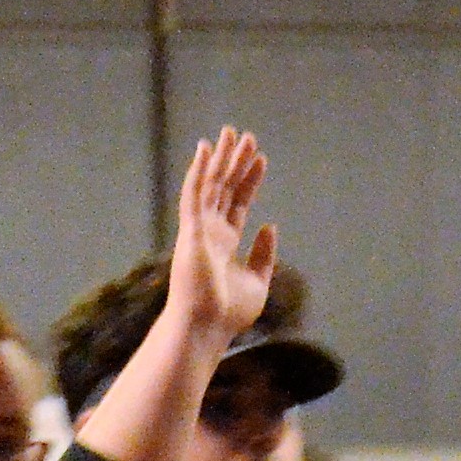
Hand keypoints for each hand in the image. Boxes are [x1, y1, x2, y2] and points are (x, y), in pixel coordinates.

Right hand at [167, 125, 279, 337]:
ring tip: (232, 133)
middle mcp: (209, 232)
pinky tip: (205, 149)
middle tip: (246, 136)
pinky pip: (194, 194)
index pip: (237, 203)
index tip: (260, 159)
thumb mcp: (258, 281)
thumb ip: (264, 253)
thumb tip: (270, 226)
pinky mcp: (190, 230)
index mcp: (225, 243)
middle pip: (224, 189)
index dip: (249, 181)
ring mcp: (198, 229)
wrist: (205, 327)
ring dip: (220, 159)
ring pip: (210, 185)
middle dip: (235, 162)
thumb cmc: (228, 313)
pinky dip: (198, 171)